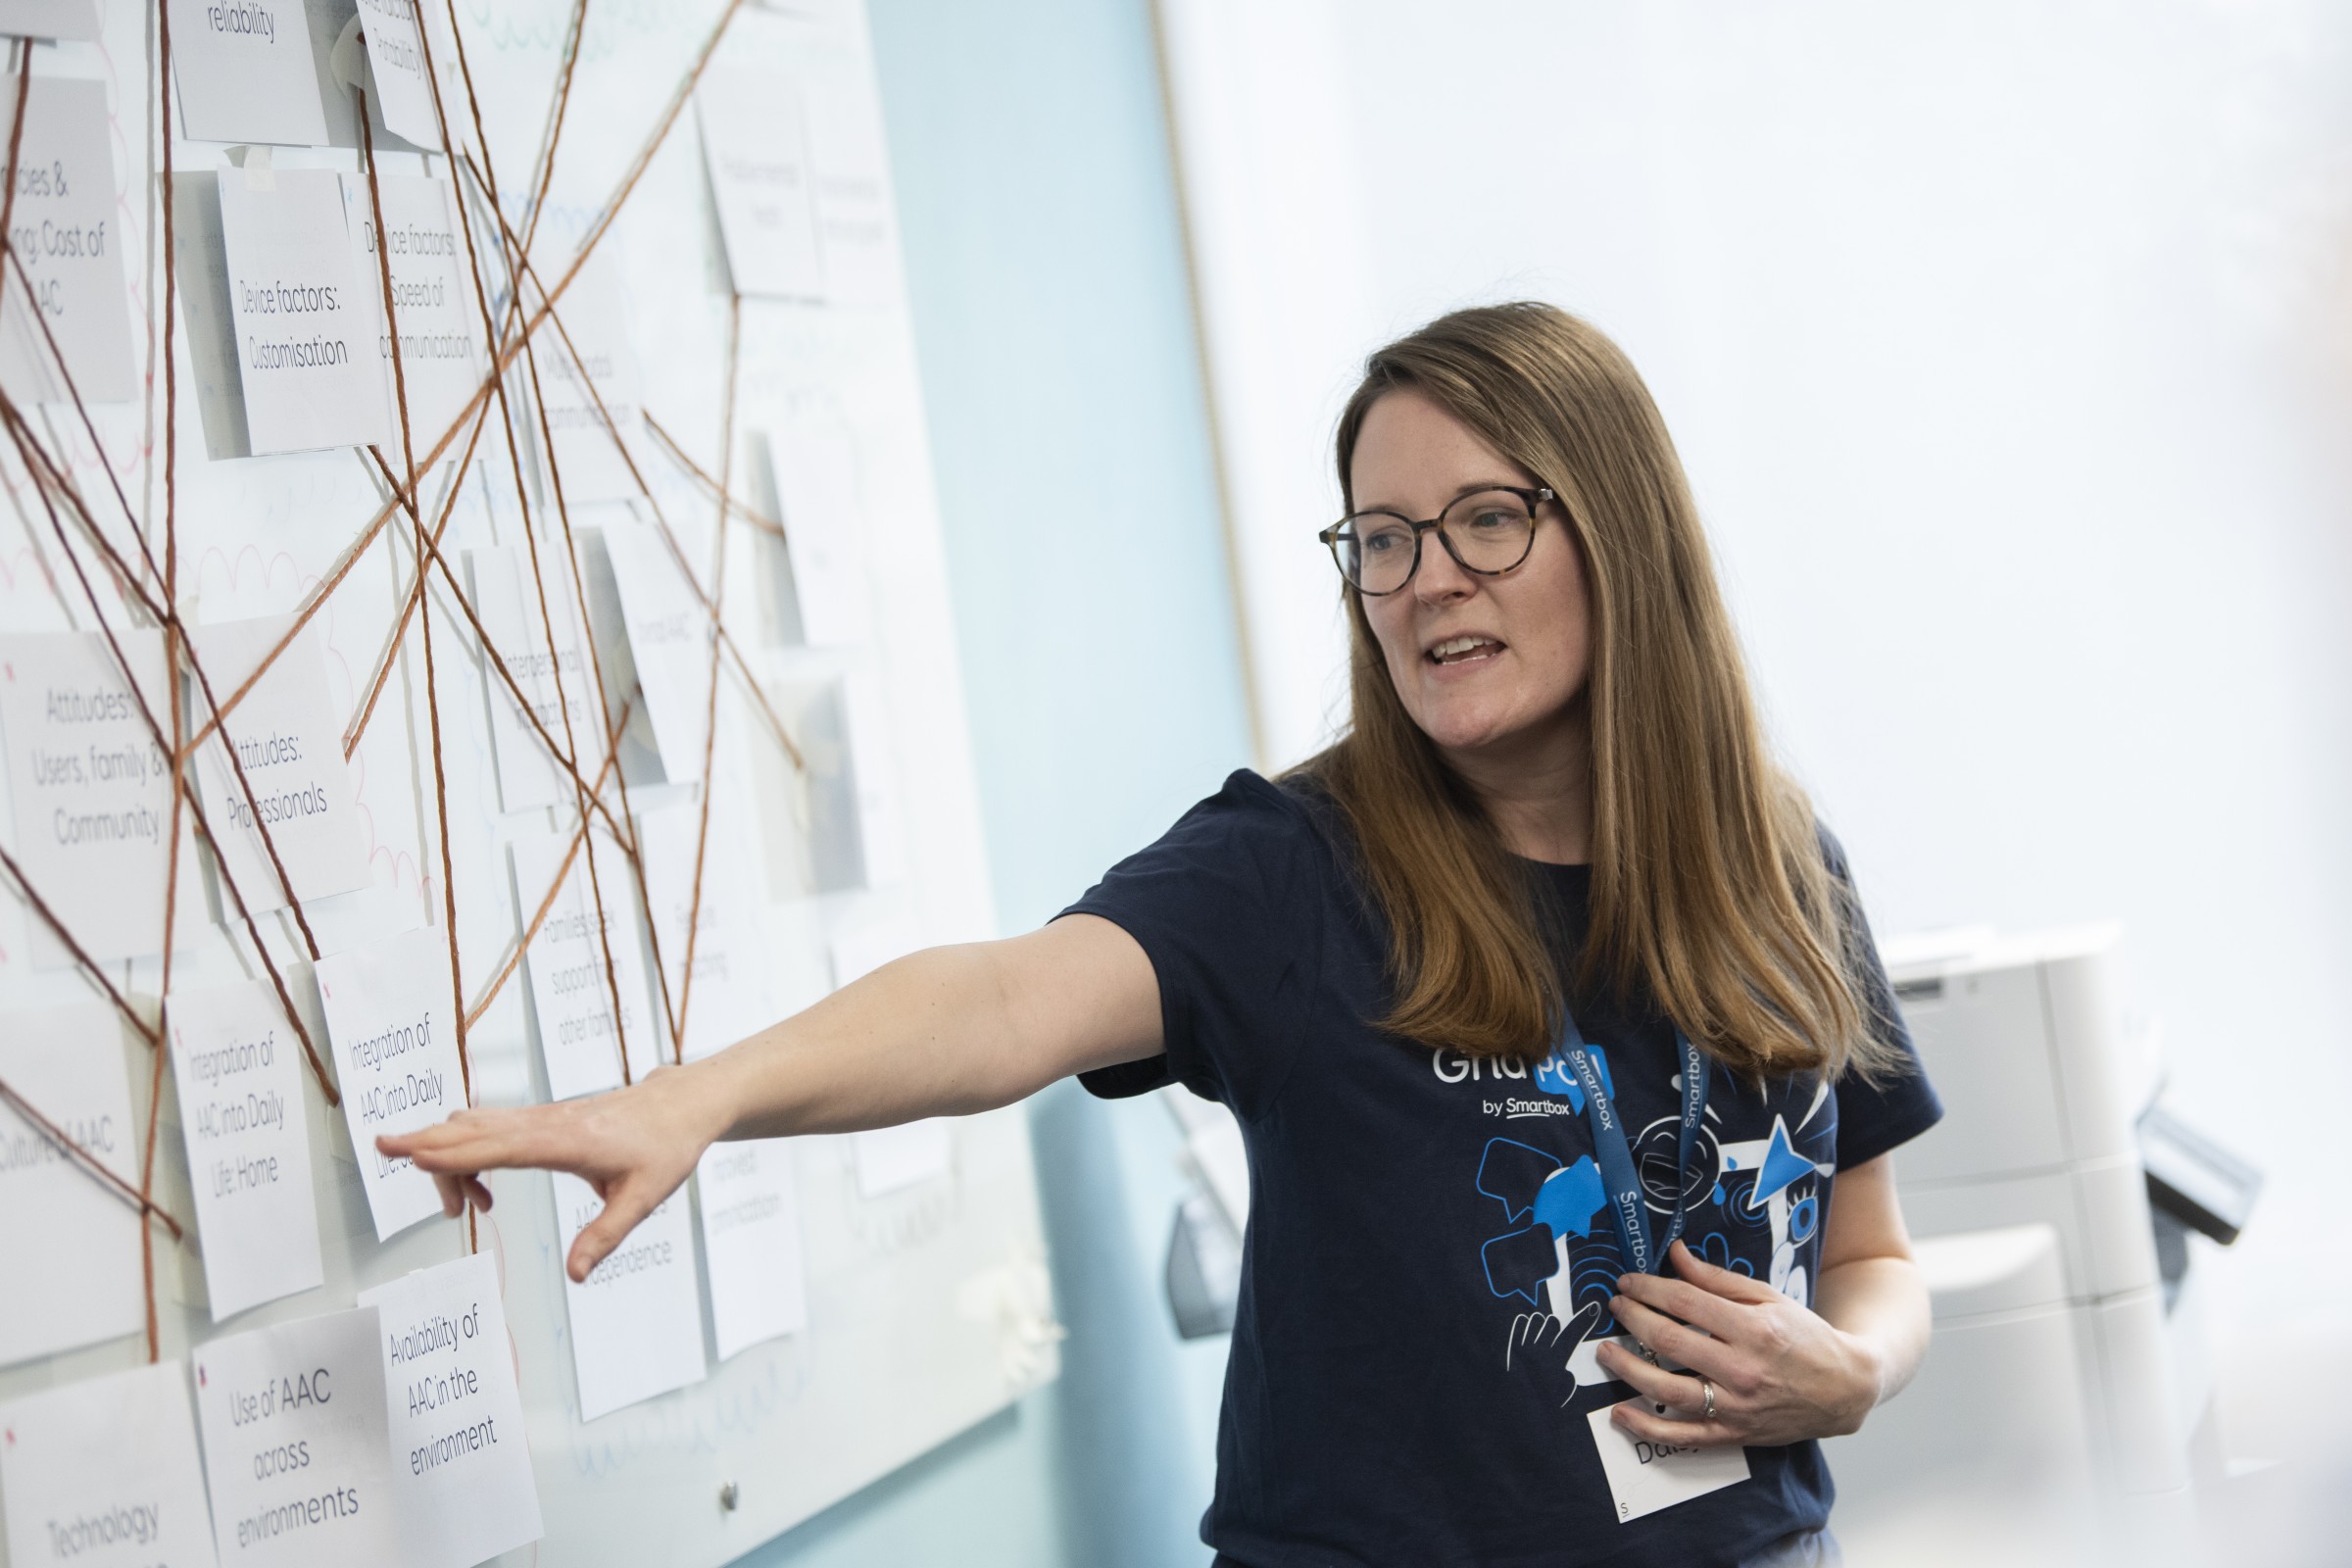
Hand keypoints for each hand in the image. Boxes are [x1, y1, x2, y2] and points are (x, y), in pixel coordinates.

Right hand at [377, 1062, 727, 1281]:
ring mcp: (541, 1118)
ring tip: (464, 1209)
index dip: (453, 1151)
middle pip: (472, 1129)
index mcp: (566, 1141)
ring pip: (476, 1126)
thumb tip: (576, 1276)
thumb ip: (606, 1237)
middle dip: (426, 1141)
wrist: (679, 1107)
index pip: (498, 1146)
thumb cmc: (665, 1148)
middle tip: (383, 1150)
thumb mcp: (643, 1199)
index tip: (410, 1152)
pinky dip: (470, 1152)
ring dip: (450, 1156)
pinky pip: (491, 1130)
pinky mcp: (541, 1121)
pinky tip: (480, 1191)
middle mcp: (546, 1124)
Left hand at [1506, 1300, 1604, 1408]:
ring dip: (1541, 1328)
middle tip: (1554, 1343)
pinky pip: (1520, 1326)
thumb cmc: (1539, 1406)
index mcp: (1554, 1361)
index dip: (1584, 1320)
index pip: (1573, 1335)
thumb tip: (1564, 1366)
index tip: (1593, 1307)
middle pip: (1553, 1322)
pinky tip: (1527, 1336)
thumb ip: (1567, 1378)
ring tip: (1539, 1342)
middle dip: (1556, 1330)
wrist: (1512, 1412)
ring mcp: (1521, 1347)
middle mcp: (1537, 1349)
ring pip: (1536, 1321)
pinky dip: (1524, 1328)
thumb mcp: (1561, 1395)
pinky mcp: (1510, 1349)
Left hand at [1596, 1240, 1884, 1448]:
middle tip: (1616, 1306)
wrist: (1845, 1388)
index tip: (1628, 1282)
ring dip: (1628, 1369)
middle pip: (1670, 1341)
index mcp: (1754, 1329)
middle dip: (1634, 1319)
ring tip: (1605, 1352)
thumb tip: (1675, 1254)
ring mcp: (1738, 1406)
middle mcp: (1744, 1369)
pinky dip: (1647, 1428)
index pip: (1686, 1303)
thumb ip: (1717, 1279)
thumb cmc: (1804, 1337)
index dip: (1649, 1288)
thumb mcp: (1768, 1298)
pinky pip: (1683, 1436)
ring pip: (1668, 1390)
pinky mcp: (1735, 1433)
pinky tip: (1620, 1413)